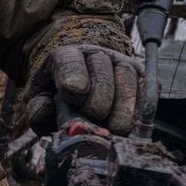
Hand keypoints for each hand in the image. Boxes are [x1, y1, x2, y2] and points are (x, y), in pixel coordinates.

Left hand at [23, 44, 140, 135]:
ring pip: (128, 88)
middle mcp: (97, 55)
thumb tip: (48, 112)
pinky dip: (139, 115)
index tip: (74, 99)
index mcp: (66, 55)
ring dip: (119, 116)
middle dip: (96, 108)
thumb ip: (37, 108)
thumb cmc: (58, 90)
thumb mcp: (40, 97)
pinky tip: (127, 127)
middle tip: (90, 124)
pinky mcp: (142, 77)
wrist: (79, 74)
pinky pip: (147, 95)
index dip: (74, 83)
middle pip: (103, 81)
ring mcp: (122, 64)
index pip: (71, 64)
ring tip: (109, 130)